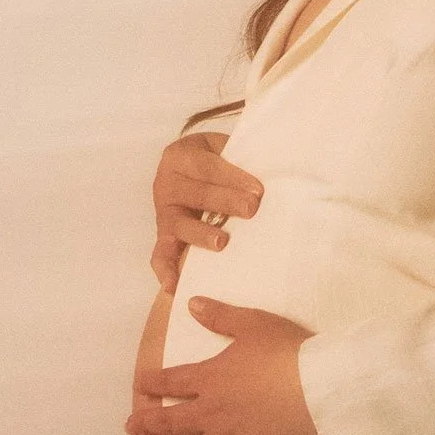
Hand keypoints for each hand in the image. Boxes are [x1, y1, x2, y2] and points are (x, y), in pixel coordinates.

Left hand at [126, 295, 326, 434]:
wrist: (322, 390)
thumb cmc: (291, 354)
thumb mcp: (254, 324)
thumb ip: (220, 316)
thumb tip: (191, 304)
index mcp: (211, 378)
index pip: (173, 380)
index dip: (153, 383)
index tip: (139, 386)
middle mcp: (211, 412)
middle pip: (171, 420)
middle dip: (148, 423)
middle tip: (130, 428)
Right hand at [151, 132, 264, 292]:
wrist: (191, 166)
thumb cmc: (215, 160)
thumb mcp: (224, 149)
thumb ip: (241, 159)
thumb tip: (275, 177)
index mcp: (180, 155)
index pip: (208, 166)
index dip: (232, 177)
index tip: (258, 190)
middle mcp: (167, 183)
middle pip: (196, 193)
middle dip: (225, 201)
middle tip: (251, 209)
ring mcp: (164, 212)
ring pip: (179, 224)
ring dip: (201, 234)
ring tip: (222, 242)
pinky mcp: (164, 236)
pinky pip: (160, 254)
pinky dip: (165, 270)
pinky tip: (175, 285)